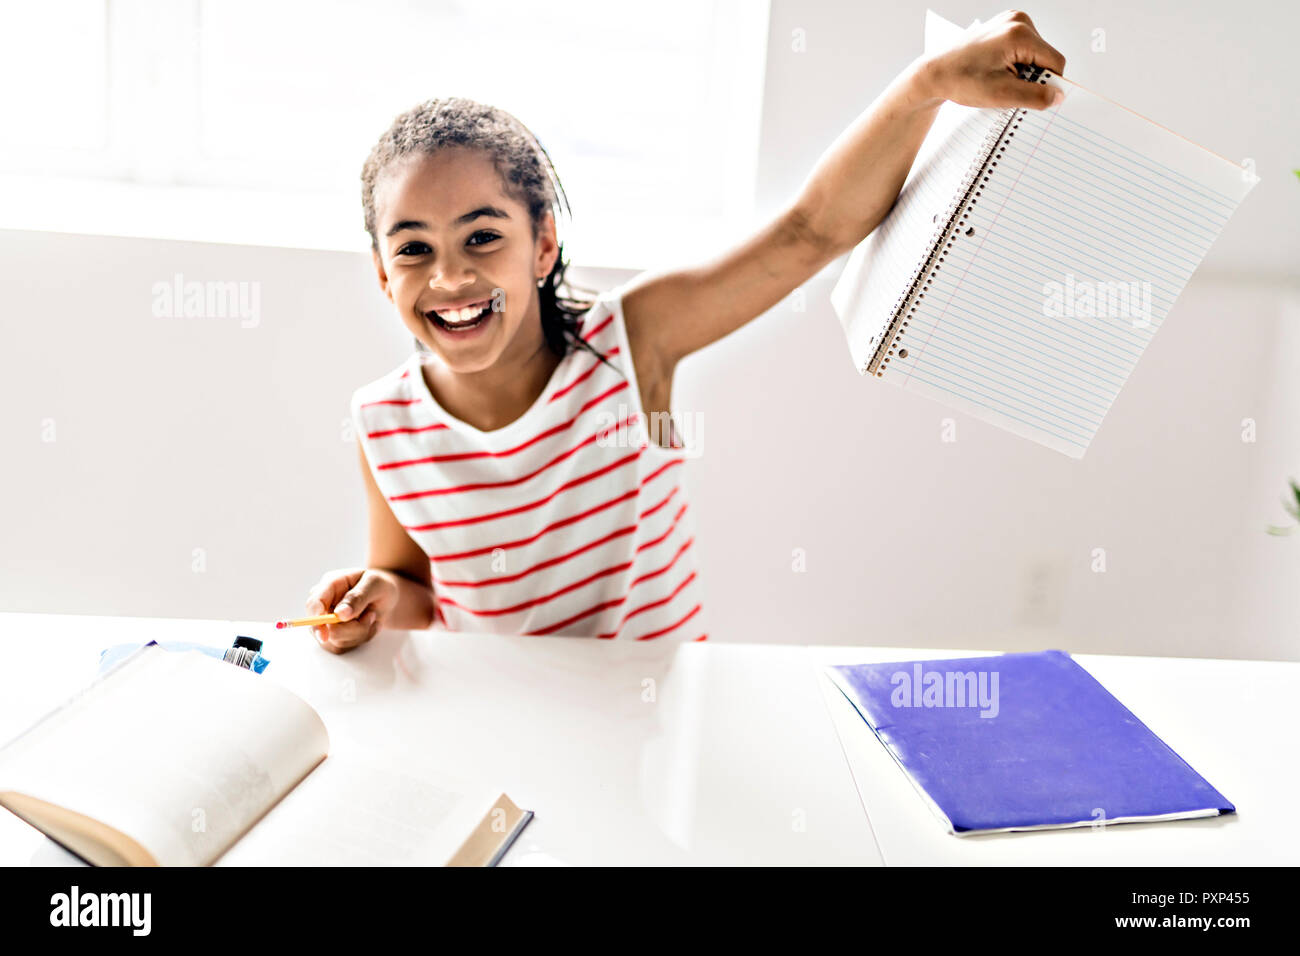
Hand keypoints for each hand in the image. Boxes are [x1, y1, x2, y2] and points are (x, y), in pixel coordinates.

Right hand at [304, 568, 398, 653]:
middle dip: (351, 628)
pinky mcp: (335, 634)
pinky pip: (343, 647)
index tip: (325, 635)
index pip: (314, 604)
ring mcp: (327, 621)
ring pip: (335, 640)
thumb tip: (339, 614)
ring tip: (372, 617)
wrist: (388, 598)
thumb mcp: (375, 584)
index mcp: (330, 585)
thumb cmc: (379, 586)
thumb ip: (358, 597)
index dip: (316, 620)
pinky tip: (369, 625)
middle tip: (371, 616)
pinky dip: (361, 639)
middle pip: (323, 628)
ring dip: (359, 633)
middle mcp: (325, 604)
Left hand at [917, 10, 1066, 110]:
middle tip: (1007, 89)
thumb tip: (1058, 97)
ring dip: (1023, 72)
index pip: (1055, 62)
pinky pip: (1022, 50)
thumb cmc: (960, 80)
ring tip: (997, 79)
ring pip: (1034, 55)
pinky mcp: (1004, 27)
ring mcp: (1010, 21)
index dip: (1048, 84)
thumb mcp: (1001, 95)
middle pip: (1045, 57)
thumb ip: (1034, 96)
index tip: (1033, 99)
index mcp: (1020, 33)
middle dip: (1032, 77)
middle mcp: (1018, 21)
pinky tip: (996, 71)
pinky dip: (1015, 64)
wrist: (934, 73)